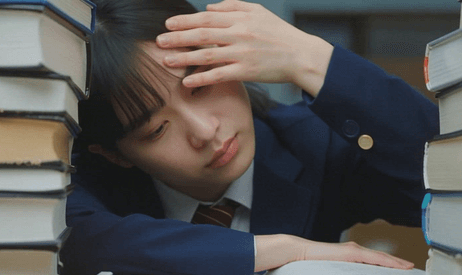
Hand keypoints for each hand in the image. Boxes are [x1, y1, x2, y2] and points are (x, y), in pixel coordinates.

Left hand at [156, 0, 333, 95]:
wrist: (301, 55)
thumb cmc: (279, 34)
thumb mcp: (259, 12)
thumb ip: (233, 7)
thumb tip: (208, 9)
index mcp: (241, 18)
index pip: (207, 18)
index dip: (185, 21)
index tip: (168, 23)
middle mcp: (240, 34)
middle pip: (202, 34)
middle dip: (178, 37)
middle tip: (160, 41)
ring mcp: (243, 53)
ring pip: (207, 54)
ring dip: (184, 57)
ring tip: (166, 60)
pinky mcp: (247, 71)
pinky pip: (219, 75)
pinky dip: (202, 77)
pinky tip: (187, 80)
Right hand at [255, 234, 413, 271]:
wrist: (297, 253)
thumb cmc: (310, 264)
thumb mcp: (330, 272)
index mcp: (349, 257)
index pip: (373, 261)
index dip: (389, 264)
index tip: (402, 270)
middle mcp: (354, 251)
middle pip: (381, 258)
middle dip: (397, 263)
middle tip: (412, 269)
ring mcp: (354, 251)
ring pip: (380, 258)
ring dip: (395, 263)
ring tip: (408, 269)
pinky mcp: (351, 252)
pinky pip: (374, 258)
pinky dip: (387, 262)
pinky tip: (397, 266)